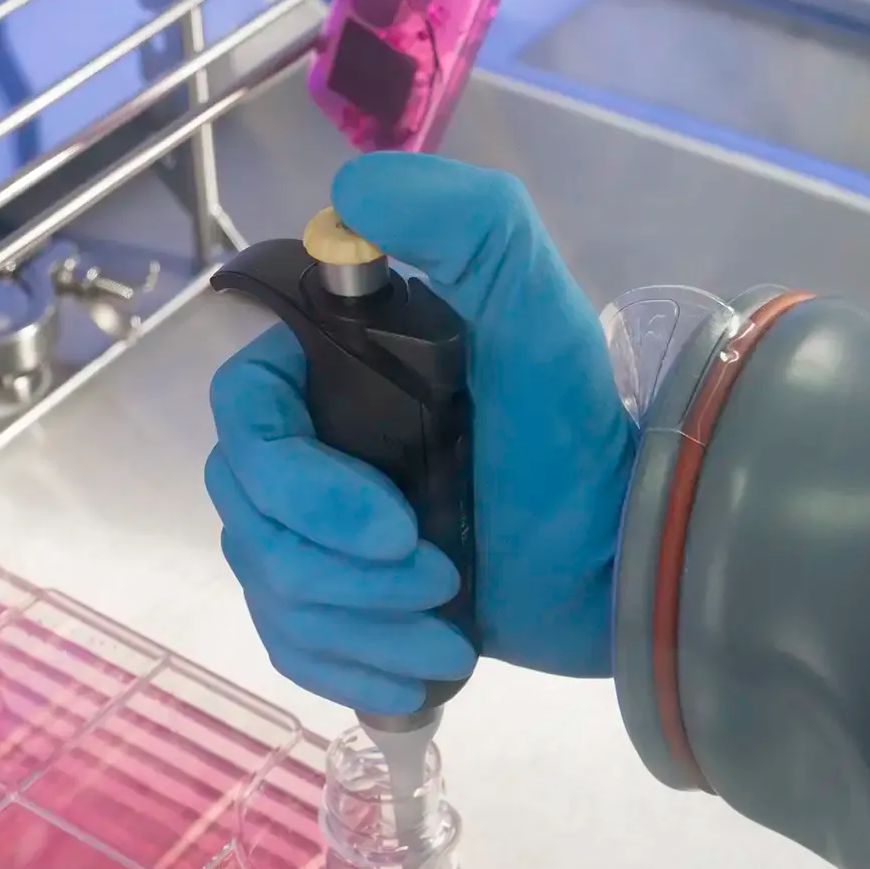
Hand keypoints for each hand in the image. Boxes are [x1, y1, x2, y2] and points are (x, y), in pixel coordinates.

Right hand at [206, 153, 634, 714]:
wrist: (625, 564)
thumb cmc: (579, 443)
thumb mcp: (541, 318)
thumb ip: (468, 226)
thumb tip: (350, 192)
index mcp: (336, 375)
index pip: (244, 417)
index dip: (298, 485)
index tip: (390, 524)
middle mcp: (314, 447)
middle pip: (249, 518)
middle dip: (339, 574)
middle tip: (440, 582)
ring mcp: (320, 532)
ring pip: (271, 590)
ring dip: (358, 629)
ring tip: (449, 636)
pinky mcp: (342, 605)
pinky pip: (293, 646)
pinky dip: (350, 672)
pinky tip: (418, 676)